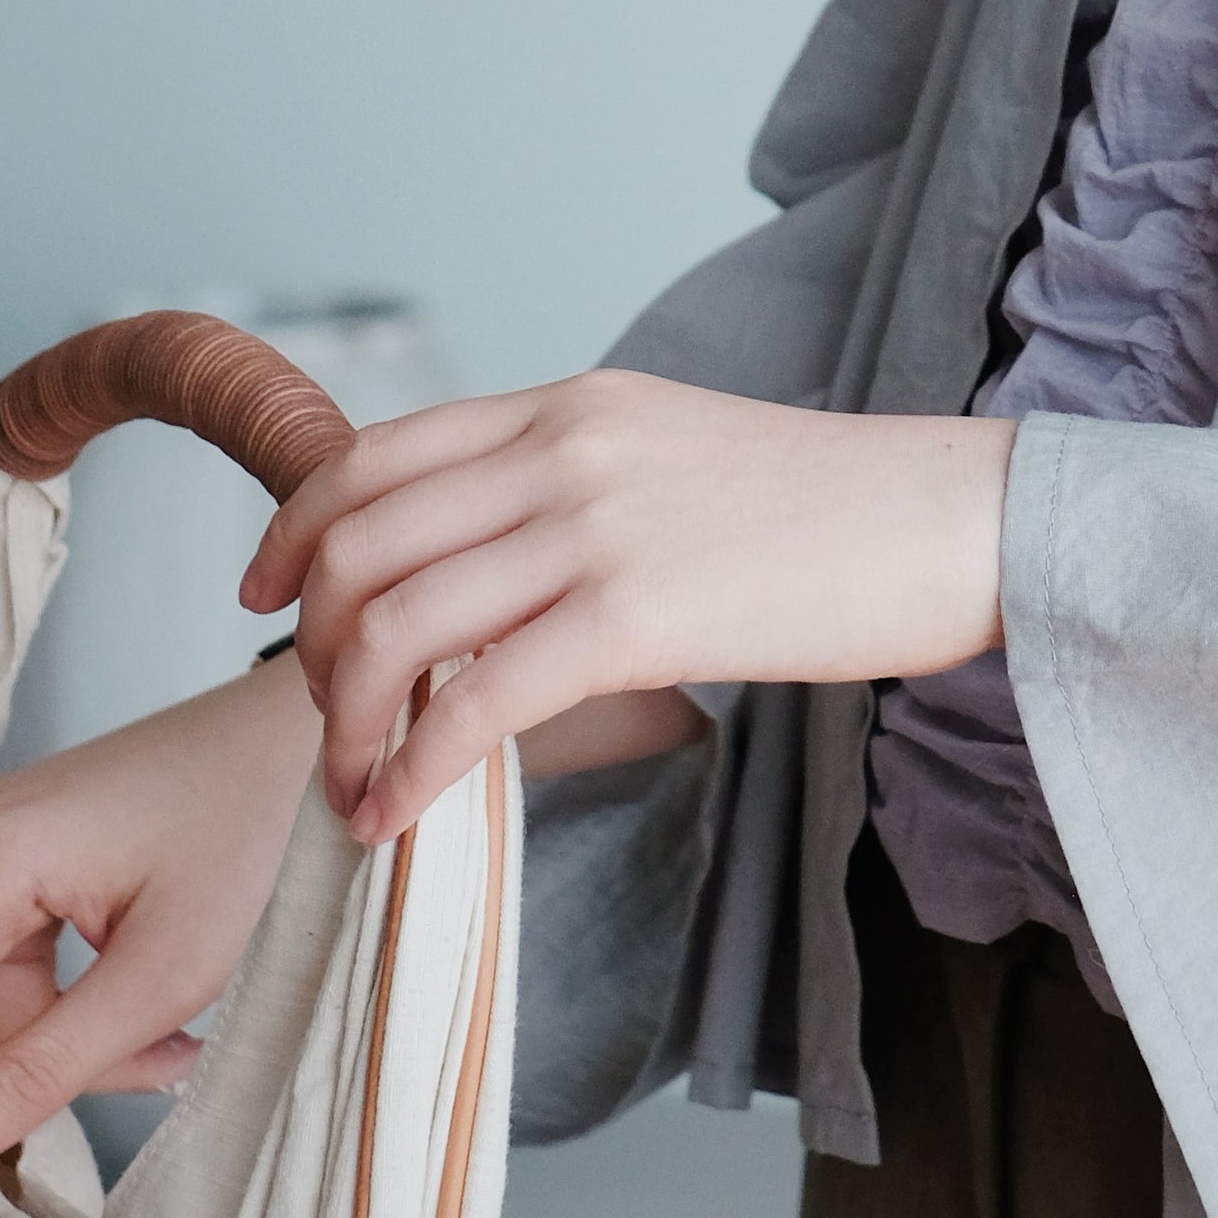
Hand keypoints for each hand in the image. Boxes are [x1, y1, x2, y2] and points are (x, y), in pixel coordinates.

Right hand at [0, 663, 315, 1178]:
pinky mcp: (16, 860)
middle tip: (143, 1076)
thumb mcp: (162, 976)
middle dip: (30, 1070)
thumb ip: (44, 1067)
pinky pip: (15, 965)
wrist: (299, 745)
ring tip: (175, 1046)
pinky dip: (81, 1006)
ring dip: (75, 1043)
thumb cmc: (252, 835)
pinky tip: (159, 1016)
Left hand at [243, 372, 1011, 846]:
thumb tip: (485, 564)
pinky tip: (402, 814)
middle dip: (309, 645)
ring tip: (358, 786)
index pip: (372, 454)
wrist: (955, 518)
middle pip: (356, 543)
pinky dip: (413, 768)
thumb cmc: (832, 510)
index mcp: (566, 404)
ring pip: (395, 624)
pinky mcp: (639, 613)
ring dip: (348, 725)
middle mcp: (561, 448)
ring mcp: (596, 525)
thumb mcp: (671, 453)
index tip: (262, 599)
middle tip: (328, 721)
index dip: (290, 531)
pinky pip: (474, 699)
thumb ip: (569, 484)